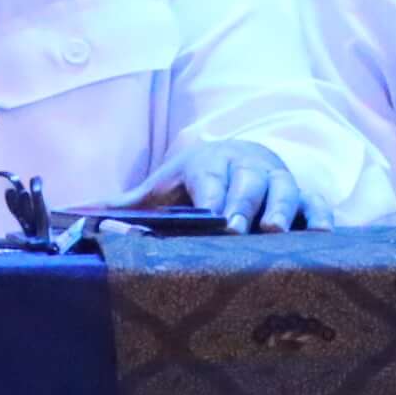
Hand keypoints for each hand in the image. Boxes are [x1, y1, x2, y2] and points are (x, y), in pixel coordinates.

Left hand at [124, 142, 312, 232]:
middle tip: (237, 228)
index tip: (208, 216)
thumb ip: (126, 207)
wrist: (242, 158)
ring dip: (282, 209)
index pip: (209, 178)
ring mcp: (280, 180)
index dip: (210, 196)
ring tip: (275, 232)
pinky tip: (321, 236)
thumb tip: (73, 212)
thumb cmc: (196, 184)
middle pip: (247, 182)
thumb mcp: (162, 190)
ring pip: (285, 190)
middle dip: (243, 204)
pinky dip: (321, 216)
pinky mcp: (306, 196)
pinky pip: (318, 203)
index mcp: (209, 164)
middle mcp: (247, 167)